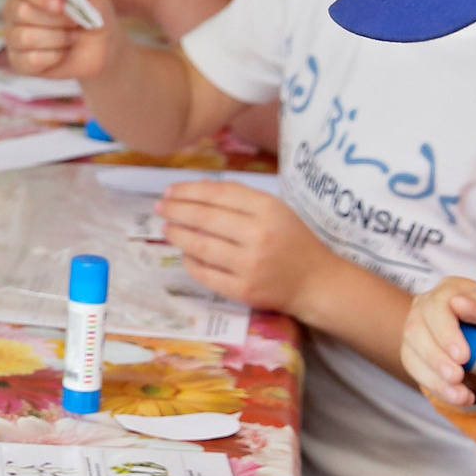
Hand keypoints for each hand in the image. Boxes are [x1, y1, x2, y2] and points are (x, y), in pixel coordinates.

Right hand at [4, 0, 116, 78]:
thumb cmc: (92, 16)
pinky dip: (53, 57)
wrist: (99, 48)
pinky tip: (62, 54)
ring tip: (72, 38)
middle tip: (75, 24)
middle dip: (55, 21)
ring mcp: (14, 35)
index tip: (60, 5)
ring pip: (25, 37)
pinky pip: (30, 59)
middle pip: (22, 11)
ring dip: (58, 39)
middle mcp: (16, 9)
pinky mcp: (18, 60)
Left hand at [159, 183, 334, 312]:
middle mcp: (258, 235)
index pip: (218, 195)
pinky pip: (205, 273)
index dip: (188, 191)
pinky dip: (190, 262)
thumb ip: (238, 196)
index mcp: (268, 210)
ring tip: (166, 228)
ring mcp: (250, 264)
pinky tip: (185, 254)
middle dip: (176, 210)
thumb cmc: (293, 241)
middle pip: (204, 218)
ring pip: (200, 246)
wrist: (315, 282)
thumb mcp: (274, 210)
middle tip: (160, 207)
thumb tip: (198, 186)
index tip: (170, 191)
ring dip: (177, 235)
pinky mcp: (243, 290)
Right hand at [400, 278, 475, 408]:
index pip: (438, 307)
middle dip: (436, 358)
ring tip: (460, 395)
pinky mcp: (415, 352)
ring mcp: (417, 329)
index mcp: (450, 291)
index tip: (462, 356)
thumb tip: (458, 303)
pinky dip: (436, 387)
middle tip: (457, 377)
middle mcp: (426, 307)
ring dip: (434, 377)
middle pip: (416, 330)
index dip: (445, 332)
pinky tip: (457, 397)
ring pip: (411, 352)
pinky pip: (416, 370)